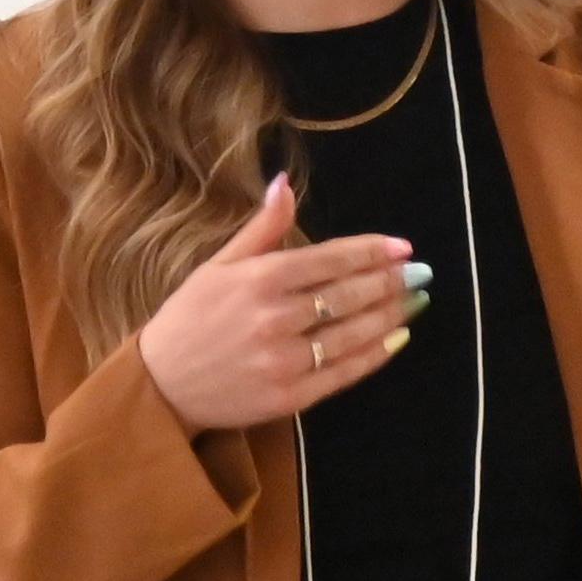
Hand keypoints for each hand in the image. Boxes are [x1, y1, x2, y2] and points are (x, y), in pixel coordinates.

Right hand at [135, 176, 435, 433]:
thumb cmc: (189, 318)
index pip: (330, 260)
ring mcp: (284, 360)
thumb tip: (285, 184)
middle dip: (389, 282)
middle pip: (348, 295)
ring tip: (415, 301)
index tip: (402, 247)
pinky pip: (344, 372)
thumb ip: (261, 229)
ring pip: (353, 333)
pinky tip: (396, 339)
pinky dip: (375, 355)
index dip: (371, 252)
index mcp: (259, 279)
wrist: (161, 384)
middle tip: (420, 273)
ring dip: (390, 315)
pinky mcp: (291, 396)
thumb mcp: (218, 265)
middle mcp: (275, 317)